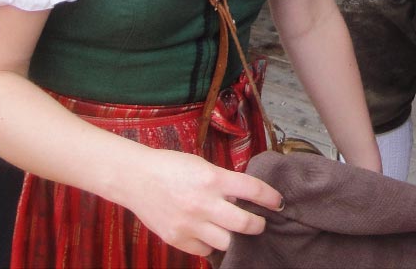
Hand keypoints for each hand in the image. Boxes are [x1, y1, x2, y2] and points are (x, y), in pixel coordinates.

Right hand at [116, 148, 282, 256]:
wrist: (136, 178)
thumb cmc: (171, 167)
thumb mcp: (203, 166)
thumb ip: (224, 182)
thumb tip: (244, 198)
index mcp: (213, 179)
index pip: (253, 190)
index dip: (271, 198)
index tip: (279, 203)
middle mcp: (203, 203)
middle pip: (245, 224)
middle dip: (259, 225)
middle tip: (260, 223)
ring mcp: (190, 224)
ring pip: (227, 242)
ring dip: (236, 238)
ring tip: (237, 232)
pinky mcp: (177, 239)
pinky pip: (205, 250)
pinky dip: (212, 244)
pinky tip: (212, 236)